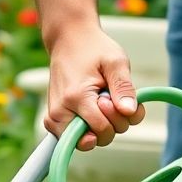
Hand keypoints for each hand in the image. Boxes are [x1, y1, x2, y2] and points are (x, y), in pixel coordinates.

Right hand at [43, 25, 144, 150]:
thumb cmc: (93, 48)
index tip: (115, 98)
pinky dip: (87, 128)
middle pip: (94, 139)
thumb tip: (130, 112)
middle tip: (107, 97)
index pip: (102, 128)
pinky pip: (74, 138)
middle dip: (110, 123)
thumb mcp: (116, 61)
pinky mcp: (52, 120)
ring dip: (99, 126)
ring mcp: (53, 118)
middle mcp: (59, 112)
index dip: (118, 117)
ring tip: (98, 100)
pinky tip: (92, 109)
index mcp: (75, 97)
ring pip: (84, 142)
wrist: (68, 40)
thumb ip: (124, 88)